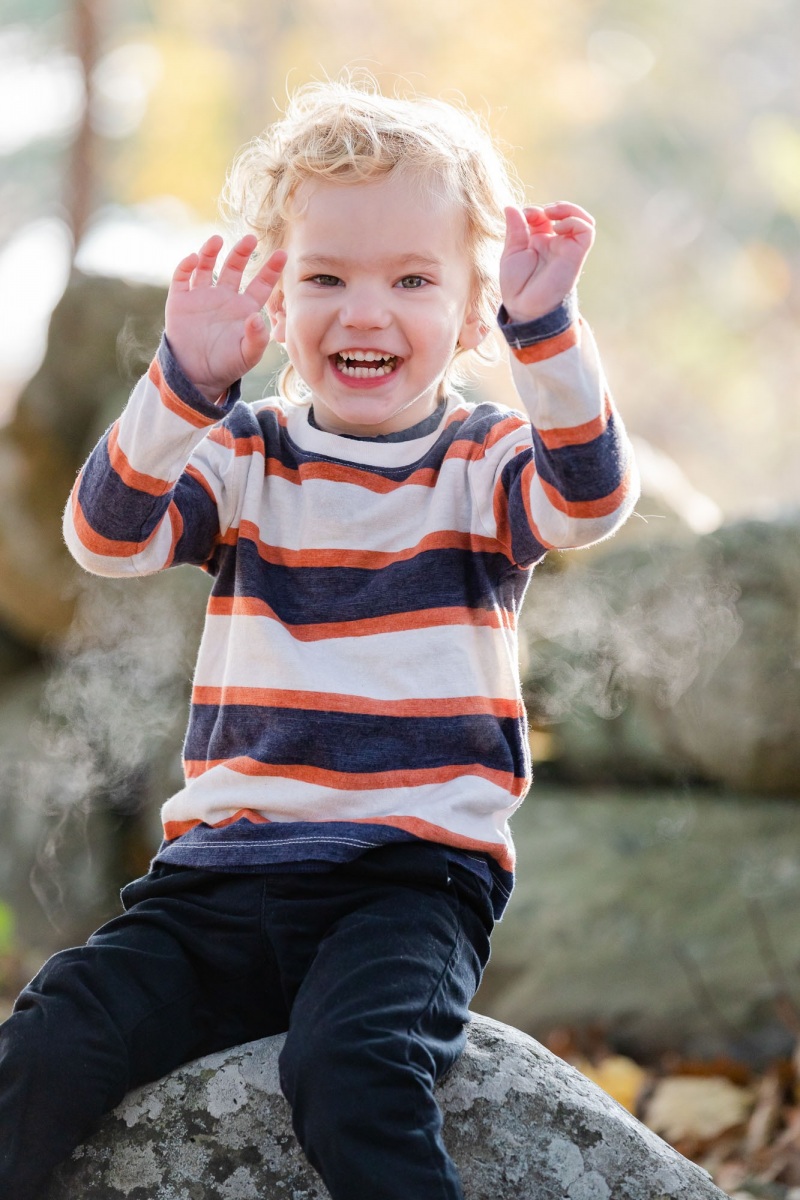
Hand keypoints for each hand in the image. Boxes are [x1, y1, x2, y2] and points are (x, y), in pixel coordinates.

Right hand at [165, 234, 286, 403]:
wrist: (196, 376)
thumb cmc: (227, 366)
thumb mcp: (246, 356)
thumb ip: (256, 339)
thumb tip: (257, 318)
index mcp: (244, 308)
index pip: (261, 284)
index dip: (271, 269)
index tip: (283, 254)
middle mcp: (225, 297)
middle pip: (235, 267)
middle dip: (242, 252)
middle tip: (250, 238)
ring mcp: (202, 296)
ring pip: (206, 266)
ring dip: (211, 252)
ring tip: (216, 240)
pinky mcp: (180, 300)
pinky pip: (182, 278)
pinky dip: (185, 267)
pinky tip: (192, 259)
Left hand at [499, 203, 594, 323]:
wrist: (526, 307)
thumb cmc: (517, 286)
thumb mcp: (511, 252)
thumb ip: (514, 229)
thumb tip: (510, 206)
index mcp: (538, 241)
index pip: (544, 215)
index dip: (535, 210)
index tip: (524, 216)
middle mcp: (555, 243)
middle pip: (565, 213)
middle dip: (552, 207)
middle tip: (539, 213)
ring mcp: (567, 248)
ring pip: (581, 218)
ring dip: (568, 208)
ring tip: (551, 213)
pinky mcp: (576, 254)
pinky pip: (586, 230)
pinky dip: (574, 221)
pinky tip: (558, 228)